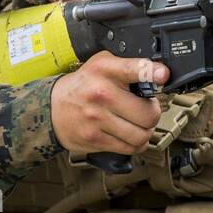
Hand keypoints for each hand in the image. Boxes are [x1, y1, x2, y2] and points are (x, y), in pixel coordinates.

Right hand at [50, 52, 169, 153]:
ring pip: (142, 134)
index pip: (134, 69)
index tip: (162, 74)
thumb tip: (158, 76)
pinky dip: (136, 143)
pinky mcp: (94, 138)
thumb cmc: (83, 86)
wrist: (50, 108)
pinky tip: (131, 135)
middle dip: (154, 113)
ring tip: (139, 124)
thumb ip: (128, 67)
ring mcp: (97, 118)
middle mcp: (101, 93)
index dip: (151, 71)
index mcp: (105, 70)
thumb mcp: (102, 65)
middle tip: (147, 109)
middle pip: (149, 112)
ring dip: (146, 131)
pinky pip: (130, 147)